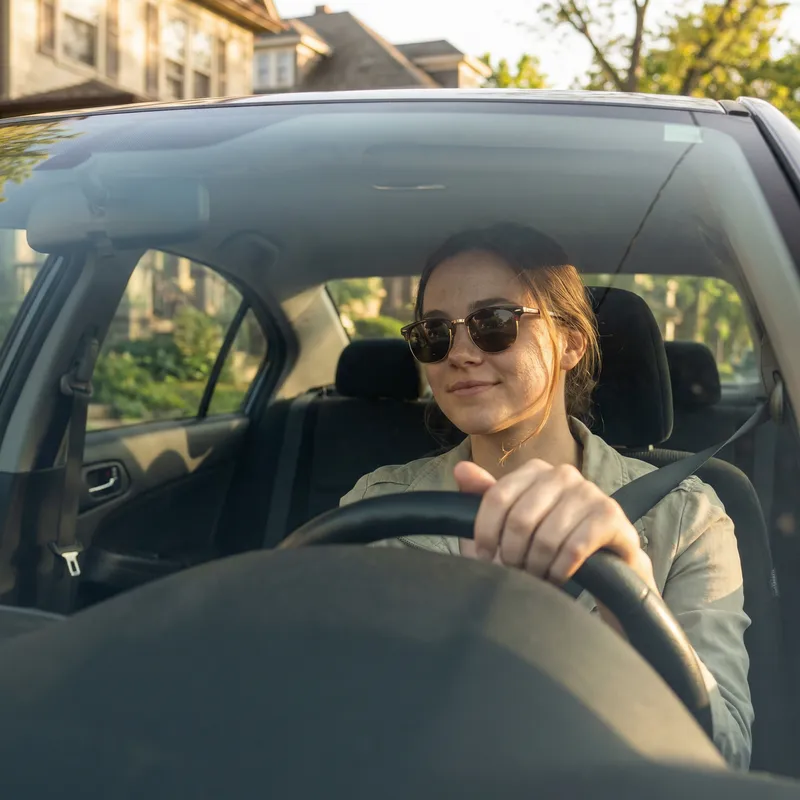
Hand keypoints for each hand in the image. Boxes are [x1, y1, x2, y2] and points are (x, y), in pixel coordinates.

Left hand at [454, 459, 656, 591]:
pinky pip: (575, 547)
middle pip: (520, 519)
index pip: (496, 497)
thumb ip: (485, 498)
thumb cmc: (547, 548)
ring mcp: (590, 492)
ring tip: (539, 576)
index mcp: (535, 470)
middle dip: (513, 555)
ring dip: (538, 567)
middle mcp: (563, 474)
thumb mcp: (507, 527)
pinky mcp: (611, 516)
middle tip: (517, 572)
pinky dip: (561, 570)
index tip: (485, 557)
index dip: (486, 533)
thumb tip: (461, 469)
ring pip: (546, 536)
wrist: (603, 573)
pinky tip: (559, 578)